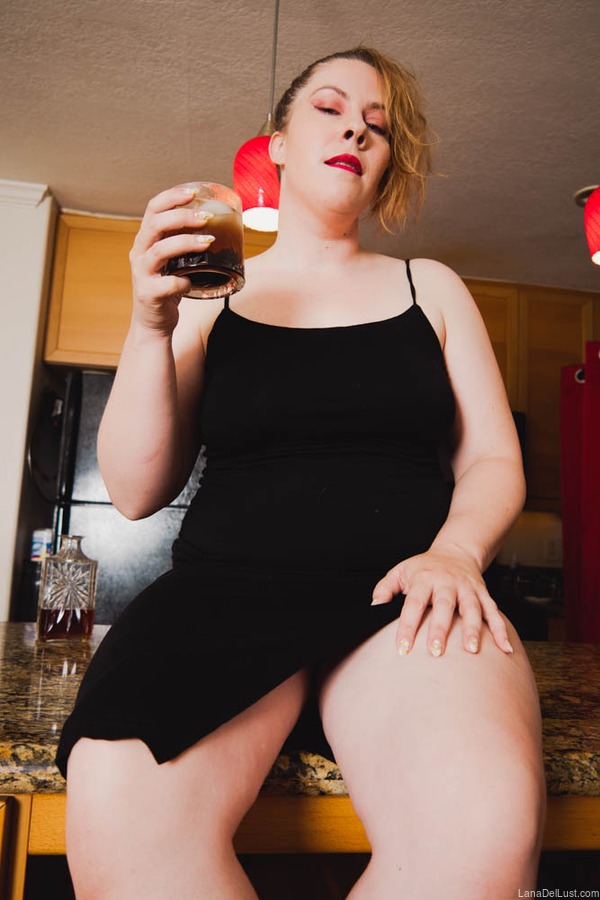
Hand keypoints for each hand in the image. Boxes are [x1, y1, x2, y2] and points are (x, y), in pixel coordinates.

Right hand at [129, 185, 215, 335]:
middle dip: (182, 216)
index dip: (172, 197)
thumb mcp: (173, 262)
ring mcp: (141, 274)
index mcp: (146, 241)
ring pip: (159, 250)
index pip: (153, 209)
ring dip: (186, 243)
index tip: (194, 192)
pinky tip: (192, 283)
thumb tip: (221, 227)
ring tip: (208, 242)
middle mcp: (139, 253)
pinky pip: (166, 284)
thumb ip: (185, 245)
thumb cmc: (167, 288)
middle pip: (155, 224)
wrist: (153, 323)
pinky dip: (182, 282)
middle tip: (206, 218)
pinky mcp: (147, 294)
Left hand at [371, 548, 513, 656]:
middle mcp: (447, 583)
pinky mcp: (483, 594)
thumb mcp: (400, 571)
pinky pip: (494, 613)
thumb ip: (385, 587)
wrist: (455, 551)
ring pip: (472, 608)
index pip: (414, 603)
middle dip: (440, 628)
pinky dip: (501, 630)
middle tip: (436, 651)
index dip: (407, 625)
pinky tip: (505, 648)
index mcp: (424, 578)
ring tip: (471, 651)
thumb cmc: (424, 567)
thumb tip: (374, 605)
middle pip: (444, 605)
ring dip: (472, 629)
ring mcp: (468, 589)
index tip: (403, 648)